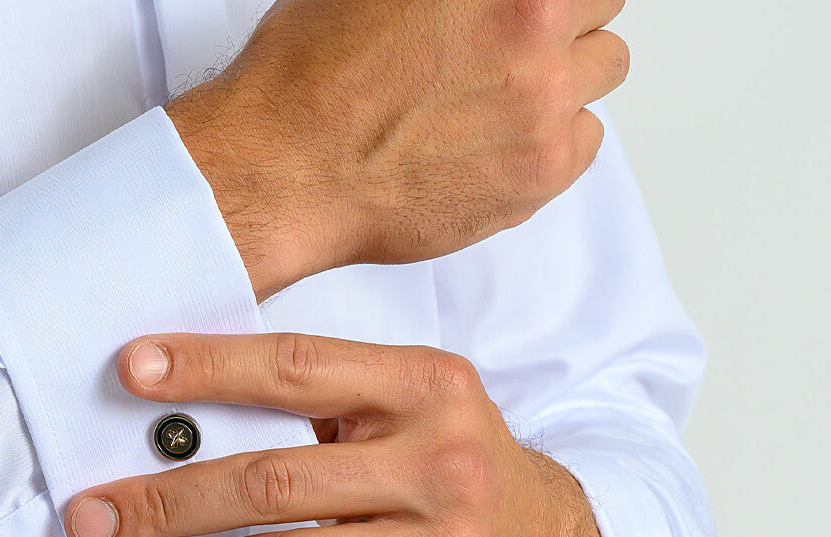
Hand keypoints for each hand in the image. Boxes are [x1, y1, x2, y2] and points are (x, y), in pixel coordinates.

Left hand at [64, 334, 612, 536]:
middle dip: (164, 499)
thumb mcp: (414, 406)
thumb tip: (182, 416)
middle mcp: (441, 466)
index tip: (132, 371)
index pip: (298, 368)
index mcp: (428, 389)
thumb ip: (326, 400)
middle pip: (272, 479)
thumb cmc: (456, 468)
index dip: (208, 368)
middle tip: (92, 514)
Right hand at [166, 0, 629, 299]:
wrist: (282, 171)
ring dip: (564, 75)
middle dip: (562, 21)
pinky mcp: (541, 172)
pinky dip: (551, 137)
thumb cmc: (308, 80)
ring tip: (499, 95)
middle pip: (600, 6)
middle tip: (508, 45)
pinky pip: (586, 140)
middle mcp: (535, 32)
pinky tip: (493, 139)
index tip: (526, 11)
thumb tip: (463, 3)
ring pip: (602, 70)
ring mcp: (545, 104)